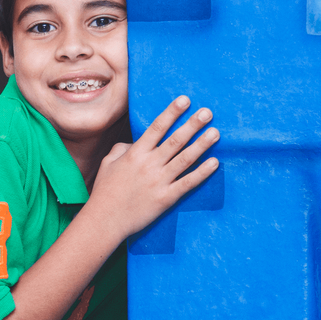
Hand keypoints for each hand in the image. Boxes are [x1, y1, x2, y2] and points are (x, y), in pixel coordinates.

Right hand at [90, 96, 218, 237]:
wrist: (105, 219)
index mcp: (135, 153)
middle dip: (192, 124)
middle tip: (207, 112)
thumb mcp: (108, 163)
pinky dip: (202, 172)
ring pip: (185, 159)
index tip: (184, 100)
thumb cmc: (105, 191)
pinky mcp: (166, 198)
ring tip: (215, 132)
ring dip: (202, 144)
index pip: (157, 128)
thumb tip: (135, 142)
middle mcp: (149, 164)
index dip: (172, 112)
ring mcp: (159, 181)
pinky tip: (214, 163)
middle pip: (175, 140)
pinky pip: (188, 183)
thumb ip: (122, 148)